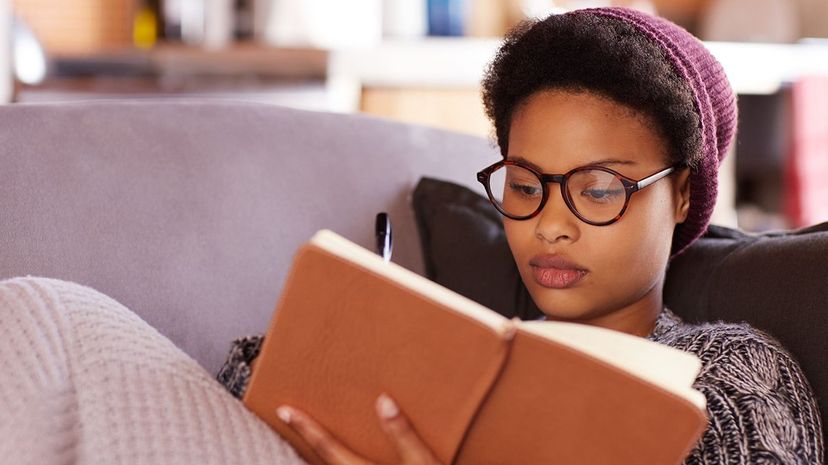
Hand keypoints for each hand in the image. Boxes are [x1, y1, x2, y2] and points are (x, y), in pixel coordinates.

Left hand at [276, 393, 443, 464]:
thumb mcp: (423, 463)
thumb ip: (402, 433)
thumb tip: (383, 400)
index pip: (327, 446)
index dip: (305, 427)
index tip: (284, 409)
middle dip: (304, 446)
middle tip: (288, 425)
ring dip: (318, 460)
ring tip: (310, 446)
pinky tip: (344, 461)